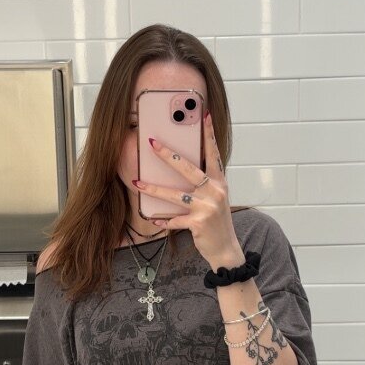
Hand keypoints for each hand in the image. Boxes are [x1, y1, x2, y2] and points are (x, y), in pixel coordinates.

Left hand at [132, 112, 244, 269]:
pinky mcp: (199, 223)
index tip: (204, 115)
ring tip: (138, 183)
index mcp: (219, 182)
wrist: (226, 249)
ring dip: (154, 189)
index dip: (209, 134)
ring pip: (175, 195)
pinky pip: (175, 220)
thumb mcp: (215, 199)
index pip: (214, 153)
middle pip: (188, 168)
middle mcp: (215, 191)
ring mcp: (207, 207)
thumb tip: (180, 168)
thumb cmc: (216, 222)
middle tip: (152, 143)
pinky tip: (154, 219)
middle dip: (168, 155)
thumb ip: (203, 184)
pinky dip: (163, 220)